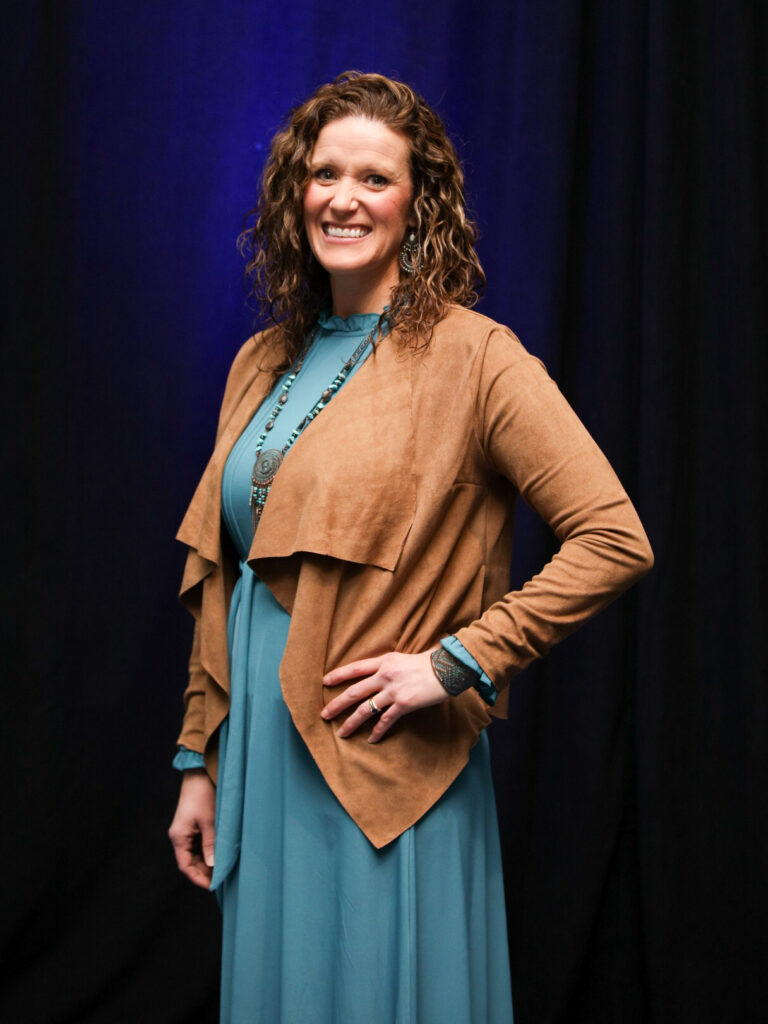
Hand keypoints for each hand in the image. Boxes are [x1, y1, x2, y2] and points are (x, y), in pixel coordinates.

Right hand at [168, 768, 215, 889]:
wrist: (200, 772)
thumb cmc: (203, 795)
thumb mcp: (209, 821)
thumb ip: (210, 844)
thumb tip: (213, 865)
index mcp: (179, 837)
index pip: (185, 866)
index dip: (198, 878)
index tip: (213, 886)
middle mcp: (180, 836)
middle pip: (190, 861)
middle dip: (204, 872)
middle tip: (222, 880)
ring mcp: (187, 831)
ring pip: (196, 854)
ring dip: (208, 862)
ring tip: (223, 870)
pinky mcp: (194, 825)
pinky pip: (200, 844)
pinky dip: (209, 851)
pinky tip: (220, 855)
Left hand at [321, 648, 448, 742]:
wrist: (448, 668)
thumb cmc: (430, 662)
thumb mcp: (404, 658)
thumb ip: (390, 666)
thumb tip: (380, 674)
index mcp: (384, 661)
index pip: (355, 668)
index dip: (338, 675)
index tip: (324, 682)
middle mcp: (385, 675)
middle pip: (354, 691)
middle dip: (336, 704)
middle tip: (324, 715)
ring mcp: (393, 691)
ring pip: (365, 710)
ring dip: (351, 722)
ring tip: (342, 733)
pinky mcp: (403, 704)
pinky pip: (385, 721)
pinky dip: (377, 731)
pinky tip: (371, 739)